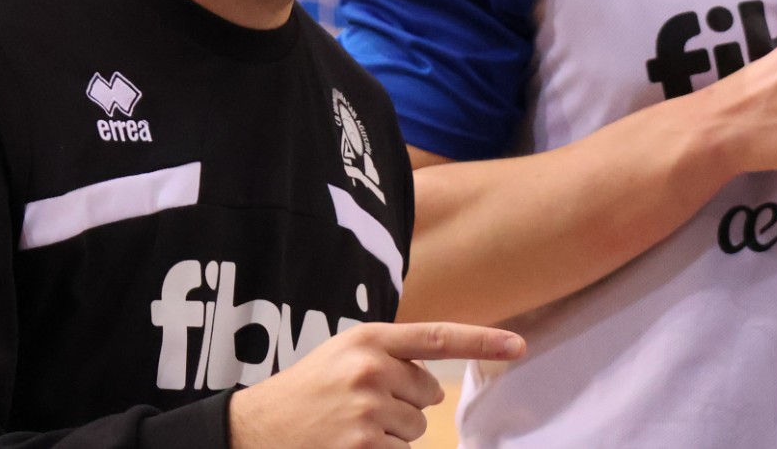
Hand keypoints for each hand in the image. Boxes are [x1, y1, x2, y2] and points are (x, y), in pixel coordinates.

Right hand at [229, 321, 524, 447]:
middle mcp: (371, 369)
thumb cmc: (308, 391)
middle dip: (406, 403)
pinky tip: (350, 443)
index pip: (438, 337)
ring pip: (416, 428)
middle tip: (361, 404)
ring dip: (391, 433)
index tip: (518, 344)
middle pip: (429, 395)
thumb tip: (435, 383)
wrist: (257, 428)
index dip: (483, 341)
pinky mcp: (364, 445)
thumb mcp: (343, 355)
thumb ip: (389, 355)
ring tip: (350, 425)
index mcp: (369, 339)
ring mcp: (368, 409)